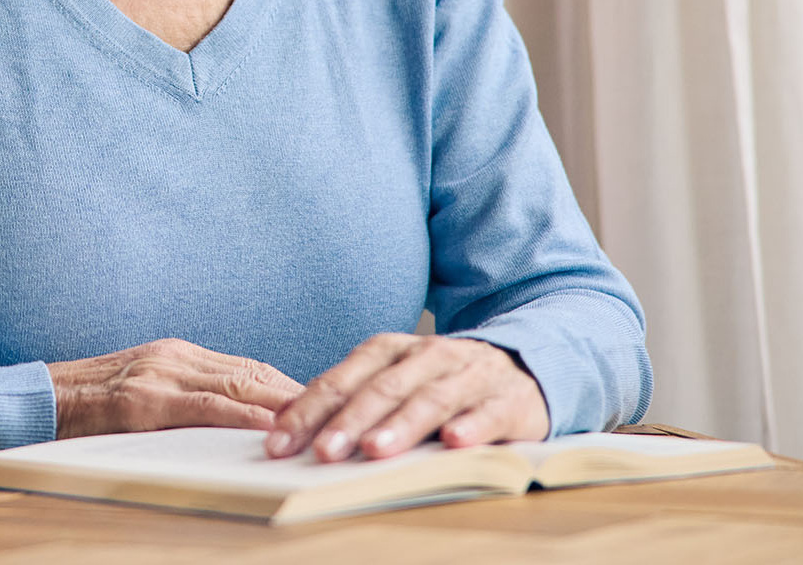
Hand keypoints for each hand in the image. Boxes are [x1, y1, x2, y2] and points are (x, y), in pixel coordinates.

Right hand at [49, 338, 305, 439]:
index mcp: (175, 355)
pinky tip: (269, 429)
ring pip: (237, 385)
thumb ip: (181, 395)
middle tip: (336, 411)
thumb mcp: (140, 390)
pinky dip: (243, 416)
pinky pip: (206, 407)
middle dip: (295, 394)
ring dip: (281, 405)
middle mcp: (174, 357)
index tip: (320, 401)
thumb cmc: (88, 406)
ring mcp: (160, 375)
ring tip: (318, 422)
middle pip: (251, 372)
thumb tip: (227, 417)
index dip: (285, 385)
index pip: (246, 367)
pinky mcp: (145, 401)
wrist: (38, 400)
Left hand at [266, 333, 547, 461]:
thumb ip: (349, 397)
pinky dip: (471, 426)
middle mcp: (426, 356)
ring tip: (374, 449)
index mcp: (390, 351)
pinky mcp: (507, 400)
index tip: (279, 442)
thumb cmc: (442, 380)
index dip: (308, 410)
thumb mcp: (394, 379)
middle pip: (381, 388)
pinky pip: (488, 412)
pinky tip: (454, 441)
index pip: (341, 379)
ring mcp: (467, 376)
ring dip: (401, 425)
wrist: (523, 364)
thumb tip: (287, 423)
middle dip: (348, 420)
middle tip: (322, 451)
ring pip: (430, 398)